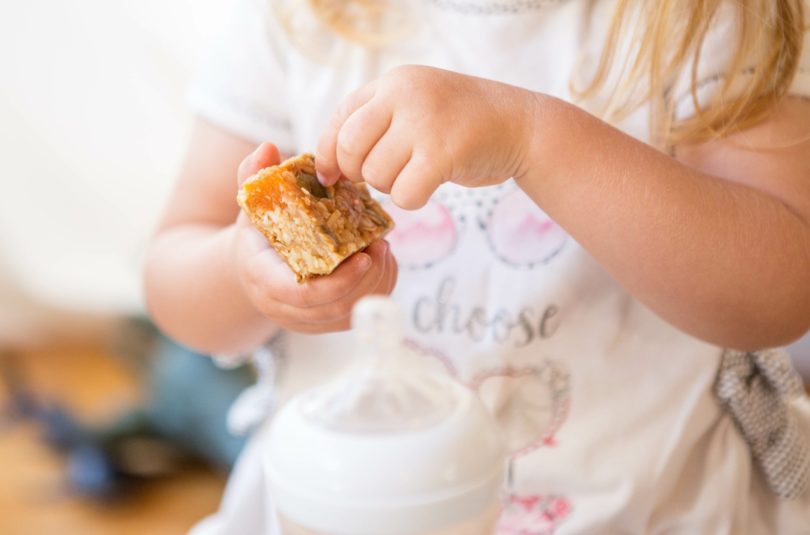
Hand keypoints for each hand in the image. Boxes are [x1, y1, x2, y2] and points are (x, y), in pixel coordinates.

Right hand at [232, 143, 397, 333]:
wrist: (253, 267)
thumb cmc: (257, 231)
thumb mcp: (251, 203)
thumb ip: (254, 176)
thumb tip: (268, 148)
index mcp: (264, 279)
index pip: (303, 294)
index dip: (338, 282)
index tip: (363, 257)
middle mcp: (284, 308)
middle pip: (335, 306)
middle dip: (366, 278)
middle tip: (382, 244)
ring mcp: (306, 320)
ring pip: (351, 314)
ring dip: (375, 283)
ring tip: (384, 249)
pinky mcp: (325, 322)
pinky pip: (358, 315)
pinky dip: (376, 291)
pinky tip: (383, 263)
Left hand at [316, 65, 536, 208]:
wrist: (520, 125)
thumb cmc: (461, 123)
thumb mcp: (416, 104)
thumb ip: (376, 123)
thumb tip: (328, 167)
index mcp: (393, 83)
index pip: (340, 119)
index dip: (328, 153)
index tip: (331, 176)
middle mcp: (404, 95)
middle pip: (349, 148)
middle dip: (358, 173)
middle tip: (382, 176)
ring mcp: (424, 123)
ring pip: (376, 175)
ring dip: (391, 186)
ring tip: (415, 174)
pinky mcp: (443, 153)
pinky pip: (404, 194)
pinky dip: (412, 199)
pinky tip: (429, 186)